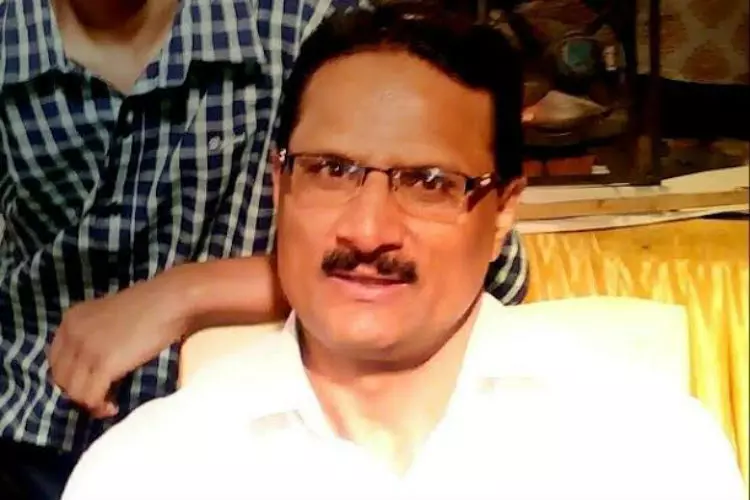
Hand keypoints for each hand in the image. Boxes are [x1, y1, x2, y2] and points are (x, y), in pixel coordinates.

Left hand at [48, 273, 188, 418]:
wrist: (170, 301)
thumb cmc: (151, 306)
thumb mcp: (110, 317)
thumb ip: (94, 335)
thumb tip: (92, 365)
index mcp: (72, 319)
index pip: (56, 359)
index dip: (70, 376)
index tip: (89, 383)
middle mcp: (72, 333)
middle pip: (61, 377)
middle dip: (78, 392)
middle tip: (100, 397)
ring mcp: (86, 349)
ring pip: (73, 391)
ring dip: (89, 403)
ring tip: (108, 404)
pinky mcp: (104, 364)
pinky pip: (90, 396)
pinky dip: (100, 407)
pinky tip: (114, 406)